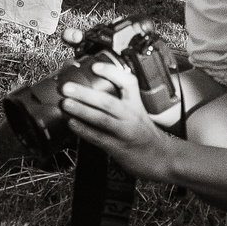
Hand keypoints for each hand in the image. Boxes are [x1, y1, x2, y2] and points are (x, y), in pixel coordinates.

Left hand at [60, 59, 171, 175]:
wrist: (160, 159)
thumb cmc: (144, 135)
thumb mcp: (137, 113)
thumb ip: (120, 102)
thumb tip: (90, 90)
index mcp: (136, 104)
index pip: (128, 83)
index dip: (112, 73)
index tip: (95, 66)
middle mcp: (131, 116)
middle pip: (109, 101)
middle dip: (86, 93)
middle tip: (67, 87)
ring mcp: (124, 132)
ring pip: (102, 119)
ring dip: (82, 110)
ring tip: (66, 104)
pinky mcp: (117, 148)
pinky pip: (98, 138)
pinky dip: (84, 130)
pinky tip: (72, 124)